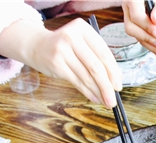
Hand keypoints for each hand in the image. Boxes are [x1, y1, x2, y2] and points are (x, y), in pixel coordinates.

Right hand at [0, 18, 122, 107]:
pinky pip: (76, 81)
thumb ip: (97, 57)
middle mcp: (72, 37)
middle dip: (107, 86)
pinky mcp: (56, 64)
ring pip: (86, 76)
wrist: (37, 46)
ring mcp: (62, 50)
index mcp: (83, 29)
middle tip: (113, 99)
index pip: (104, 53)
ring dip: (98, 92)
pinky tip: (94, 98)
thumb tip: (115, 80)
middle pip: (96, 66)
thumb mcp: (81, 43)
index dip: (113, 71)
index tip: (118, 85)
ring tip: (105, 101)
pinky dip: (87, 92)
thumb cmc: (65, 46)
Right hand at [122, 0, 155, 57]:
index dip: (146, 26)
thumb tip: (155, 19)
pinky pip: (141, 41)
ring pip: (136, 36)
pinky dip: (151, 47)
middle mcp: (129, 9)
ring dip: (150, 45)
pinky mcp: (136, 30)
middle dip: (147, 37)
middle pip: (131, 27)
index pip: (135, 14)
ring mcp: (131, 20)